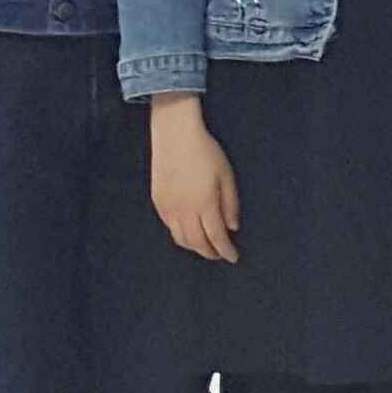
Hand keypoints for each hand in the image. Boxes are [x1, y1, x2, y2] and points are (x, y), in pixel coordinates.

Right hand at [148, 101, 239, 262]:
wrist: (175, 135)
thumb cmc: (205, 152)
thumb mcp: (226, 175)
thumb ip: (230, 204)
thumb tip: (232, 228)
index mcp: (205, 204)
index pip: (216, 237)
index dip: (226, 250)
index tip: (234, 257)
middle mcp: (184, 210)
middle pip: (197, 243)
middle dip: (210, 252)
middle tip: (220, 255)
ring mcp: (168, 208)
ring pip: (181, 239)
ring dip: (194, 247)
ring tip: (206, 247)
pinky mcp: (158, 202)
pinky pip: (170, 227)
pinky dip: (181, 235)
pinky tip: (189, 232)